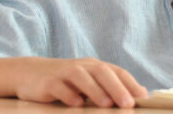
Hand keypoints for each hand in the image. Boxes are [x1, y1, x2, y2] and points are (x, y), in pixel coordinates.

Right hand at [13, 57, 146, 107]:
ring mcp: (64, 73)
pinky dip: (68, 94)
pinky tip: (76, 104)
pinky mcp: (48, 82)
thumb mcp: (87, 83)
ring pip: (82, 77)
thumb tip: (134, 98)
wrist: (29, 74)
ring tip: (107, 104)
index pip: (116, 72)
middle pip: (102, 72)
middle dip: (117, 87)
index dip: (130, 83)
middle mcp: (82, 67)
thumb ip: (107, 89)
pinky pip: (59, 87)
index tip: (143, 98)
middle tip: (128, 104)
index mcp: (94, 67)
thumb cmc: (64, 82)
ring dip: (95, 90)